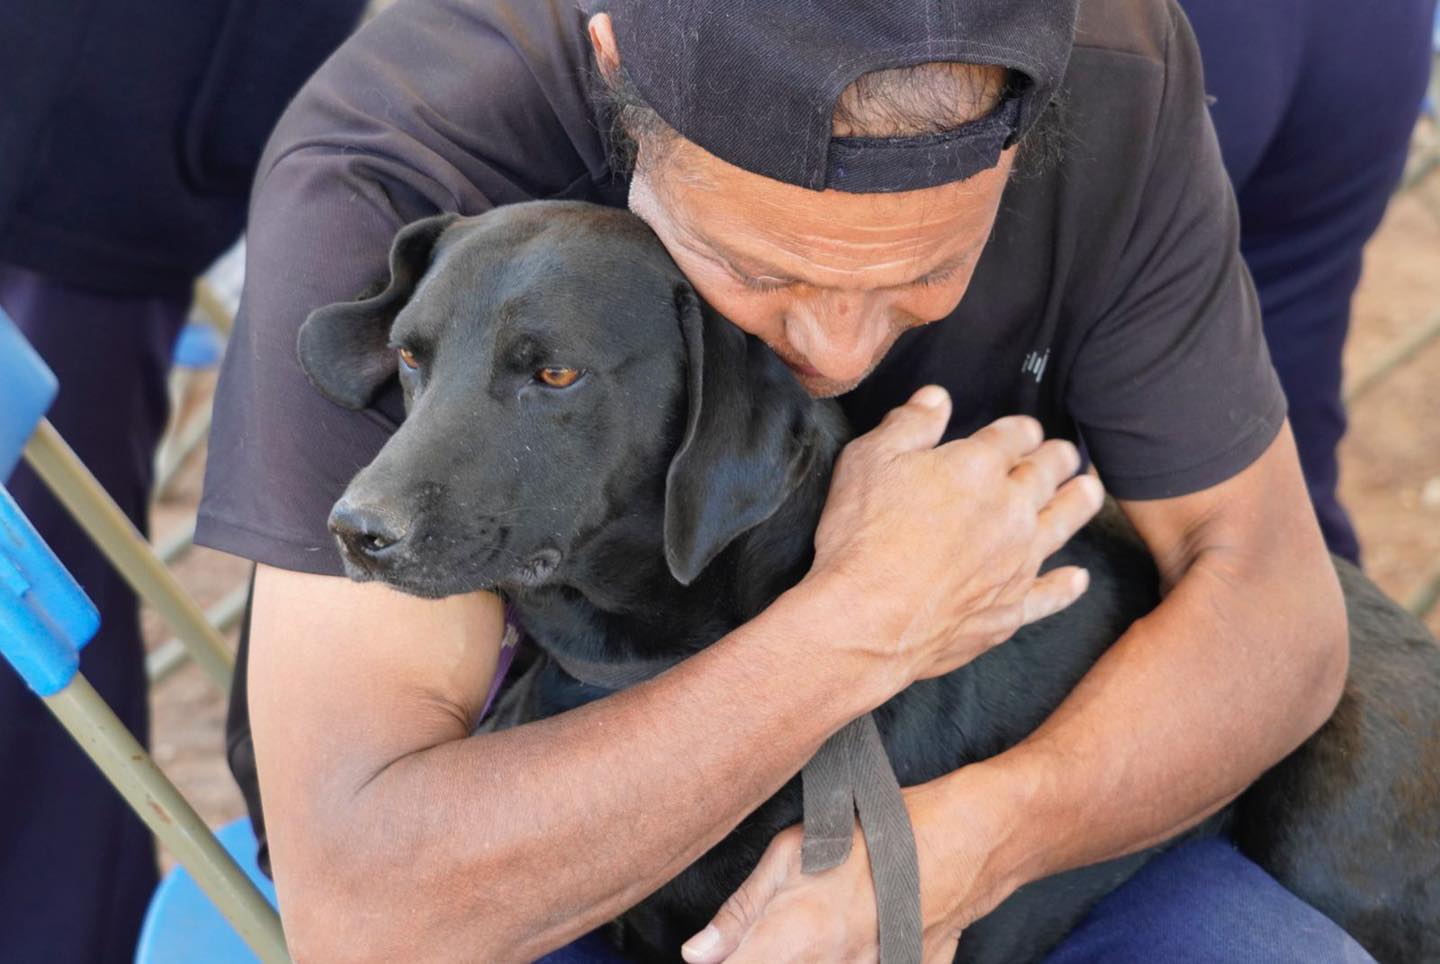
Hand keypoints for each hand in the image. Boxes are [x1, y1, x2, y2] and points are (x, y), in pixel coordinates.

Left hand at [678, 780, 1011, 963]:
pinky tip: (848, 939)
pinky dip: (848, 959)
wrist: (964, 842)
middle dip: (763, 956)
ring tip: (814, 931)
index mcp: (794, 941)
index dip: (723, 963)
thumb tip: (695, 956)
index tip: (717, 957)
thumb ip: (742, 910)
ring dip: (805, 958)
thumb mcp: (794, 852)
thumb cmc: (874, 835)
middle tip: (779, 930)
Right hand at [803, 385, 1103, 689]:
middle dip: (1057, 458)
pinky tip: (1077, 580)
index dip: (1020, 430)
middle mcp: (1010, 509)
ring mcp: (1016, 561)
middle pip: (1047, 473)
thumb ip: (909, 424)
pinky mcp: (1011, 608)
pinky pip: (1050, 593)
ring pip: (1063, 523)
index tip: (1023, 431)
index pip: (1014, 436)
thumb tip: (937, 398)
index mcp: (978, 466)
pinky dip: (1066, 586)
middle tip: (1065, 454)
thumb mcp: (869, 460)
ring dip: (1080, 503)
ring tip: (1091, 492)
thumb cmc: (863, 535)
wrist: (868, 619)